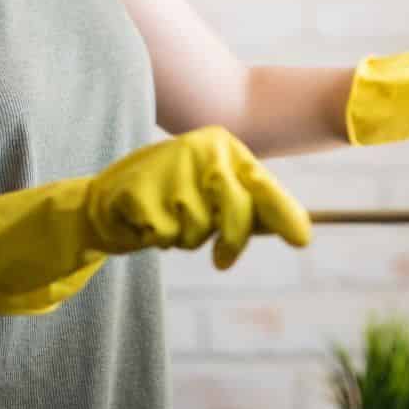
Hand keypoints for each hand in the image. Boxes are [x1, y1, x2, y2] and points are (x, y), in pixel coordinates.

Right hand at [0, 125, 311, 314]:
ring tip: (166, 221)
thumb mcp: (212, 192)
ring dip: (183, 239)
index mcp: (224, 147)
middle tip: (222, 260)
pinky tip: (143, 221)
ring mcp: (170, 168)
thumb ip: (251, 207)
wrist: (104, 198)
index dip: (283, 213)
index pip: (261, 184)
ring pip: (198, 232)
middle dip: (231, 243)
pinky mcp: (142, 189)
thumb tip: (303, 231)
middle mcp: (202, 150)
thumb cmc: (170, 197)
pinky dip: (155, 239)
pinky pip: (164, 237)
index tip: (303, 240)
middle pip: (235, 214)